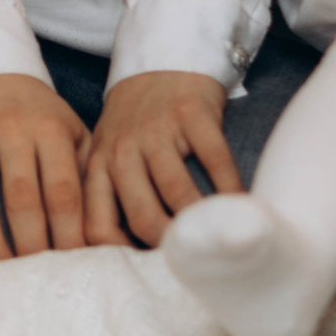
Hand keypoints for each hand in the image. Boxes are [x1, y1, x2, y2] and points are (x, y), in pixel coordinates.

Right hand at [0, 73, 89, 262]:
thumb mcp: (71, 130)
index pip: (63, 193)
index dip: (67, 235)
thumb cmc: (37, 113)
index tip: (70, 266)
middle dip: (30, 246)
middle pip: (21, 199)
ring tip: (0, 271)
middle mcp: (10, 126)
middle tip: (34, 278)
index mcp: (50, 128)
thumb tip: (103, 231)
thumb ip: (87, 172)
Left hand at [84, 70, 236, 247]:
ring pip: (177, 190)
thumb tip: (132, 260)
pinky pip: (214, 160)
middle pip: (141, 214)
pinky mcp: (192, 113)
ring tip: (214, 239)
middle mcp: (122, 149)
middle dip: (168, 245)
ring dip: (199, 221)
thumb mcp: (110, 157)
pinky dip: (230, 188)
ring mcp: (157, 129)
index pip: (97, 224)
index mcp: (99, 167)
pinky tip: (239, 204)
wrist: (160, 64)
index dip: (120, 255)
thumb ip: (113, 198)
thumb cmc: (137, 125)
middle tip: (189, 260)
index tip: (143, 271)